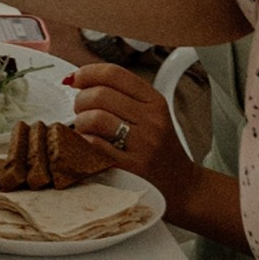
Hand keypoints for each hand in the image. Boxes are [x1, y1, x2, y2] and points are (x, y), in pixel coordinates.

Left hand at [64, 62, 201, 203]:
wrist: (182, 186)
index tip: (76, 79)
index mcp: (155, 102)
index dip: (88, 73)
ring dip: (80, 124)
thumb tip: (79, 79)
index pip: (114, 74)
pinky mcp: (132, 167)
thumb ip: (122, 97)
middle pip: (99, 95)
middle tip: (80, 111)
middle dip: (80, 101)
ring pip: (94, 118)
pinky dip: (84, 143)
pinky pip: (95, 146)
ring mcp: (143, 144)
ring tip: (86, 130)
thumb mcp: (151, 116)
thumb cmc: (160, 150)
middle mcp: (151, 120)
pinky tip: (89, 146)